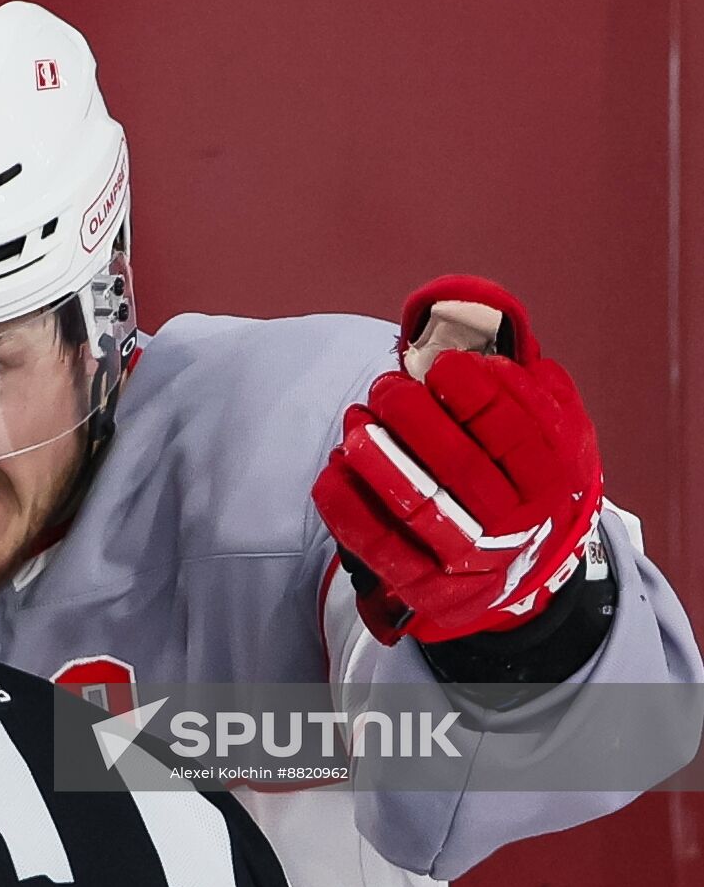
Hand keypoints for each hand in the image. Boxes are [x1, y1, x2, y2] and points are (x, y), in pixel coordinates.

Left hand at [312, 275, 602, 643]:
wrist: (520, 566)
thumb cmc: (520, 470)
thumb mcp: (540, 419)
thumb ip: (509, 364)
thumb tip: (457, 299)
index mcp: (553, 476)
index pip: (518, 434)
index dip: (480, 395)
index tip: (442, 367)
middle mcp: (518, 524)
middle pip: (462, 469)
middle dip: (416, 420)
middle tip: (385, 388)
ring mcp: (473, 562)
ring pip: (421, 511)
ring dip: (380, 461)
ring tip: (356, 423)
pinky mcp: (428, 587)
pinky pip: (381, 549)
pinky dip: (350, 509)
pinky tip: (332, 470)